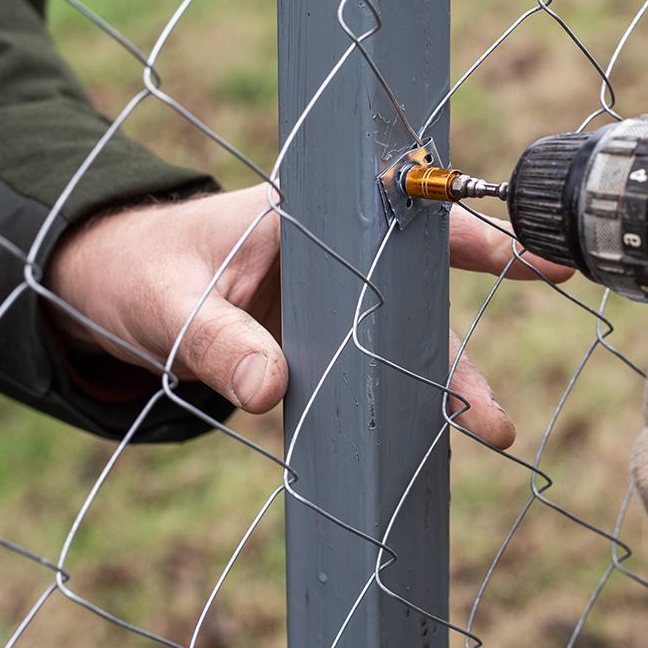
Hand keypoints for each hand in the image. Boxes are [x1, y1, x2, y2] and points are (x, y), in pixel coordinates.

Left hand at [45, 184, 570, 448]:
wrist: (114, 283)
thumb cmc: (145, 271)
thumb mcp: (172, 304)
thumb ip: (217, 342)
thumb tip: (266, 390)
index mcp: (312, 213)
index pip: (408, 220)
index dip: (475, 239)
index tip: (533, 259)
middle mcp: (336, 252)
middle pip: (417, 298)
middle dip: (461, 354)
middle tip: (495, 416)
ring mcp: (331, 297)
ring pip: (401, 338)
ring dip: (441, 383)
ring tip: (489, 432)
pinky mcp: (318, 338)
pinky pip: (370, 364)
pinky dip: (401, 395)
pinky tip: (431, 434)